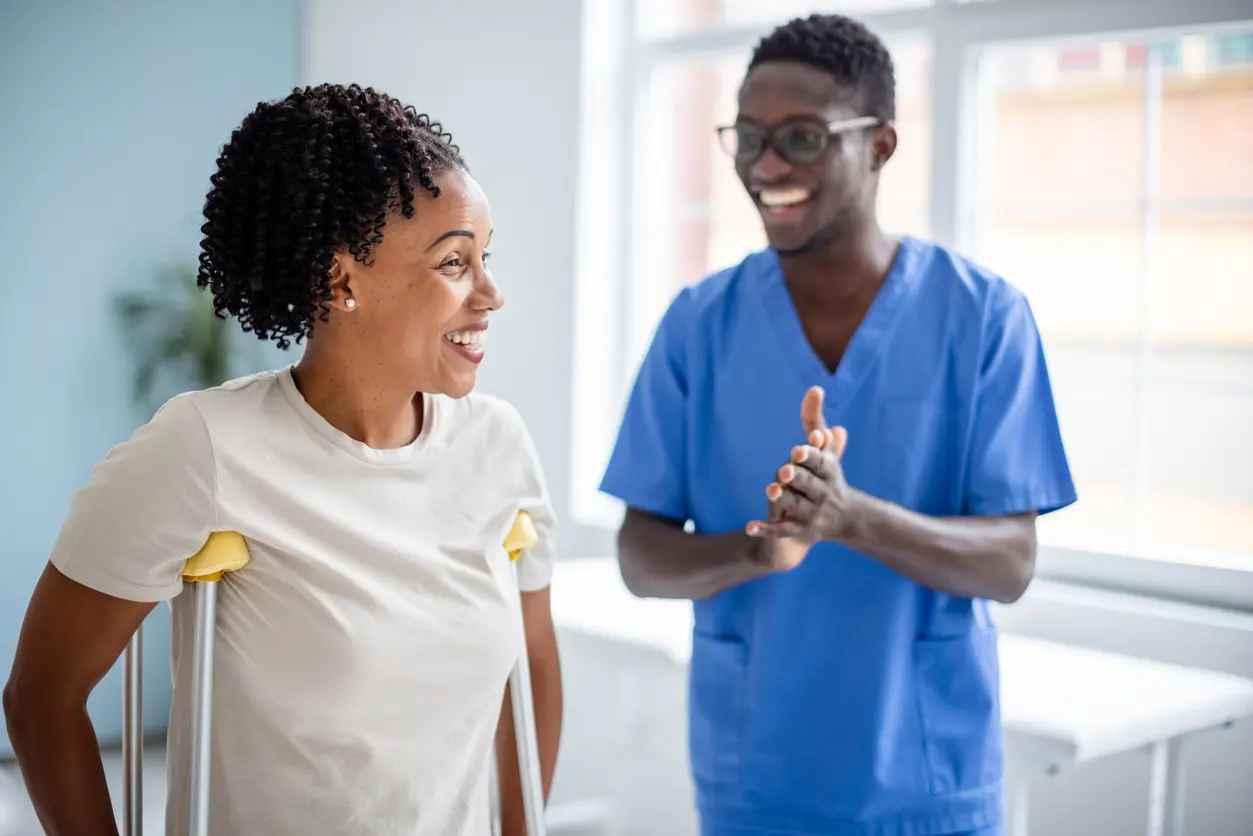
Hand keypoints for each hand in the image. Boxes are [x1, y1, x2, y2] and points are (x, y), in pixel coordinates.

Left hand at [747, 386, 853, 569]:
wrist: (845, 519)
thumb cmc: (827, 476)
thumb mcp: (823, 449)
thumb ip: (814, 420)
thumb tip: (814, 388)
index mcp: (829, 472)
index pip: (820, 463)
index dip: (810, 456)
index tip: (798, 450)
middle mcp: (822, 493)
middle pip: (807, 484)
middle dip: (797, 476)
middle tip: (785, 471)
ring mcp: (811, 514)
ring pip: (795, 506)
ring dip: (783, 499)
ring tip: (771, 490)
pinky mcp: (799, 531)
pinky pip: (781, 531)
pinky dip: (765, 529)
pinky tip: (749, 526)